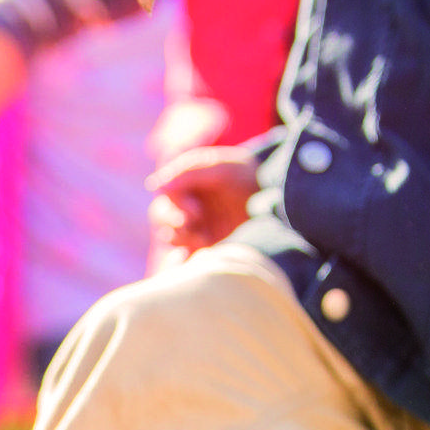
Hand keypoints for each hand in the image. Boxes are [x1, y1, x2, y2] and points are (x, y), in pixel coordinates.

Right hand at [146, 145, 260, 267]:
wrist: (275, 193)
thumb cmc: (246, 174)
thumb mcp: (219, 168)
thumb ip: (188, 173)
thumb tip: (154, 186)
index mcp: (184, 189)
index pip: (165, 203)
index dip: (175, 209)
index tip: (197, 211)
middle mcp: (186, 209)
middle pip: (163, 222)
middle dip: (175, 225)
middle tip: (193, 226)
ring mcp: (196, 229)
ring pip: (172, 240)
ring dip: (182, 240)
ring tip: (203, 240)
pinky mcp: (207, 247)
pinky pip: (186, 257)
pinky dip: (184, 261)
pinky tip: (194, 259)